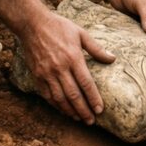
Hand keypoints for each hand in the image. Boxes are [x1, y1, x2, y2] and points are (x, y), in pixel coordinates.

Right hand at [19, 10, 115, 124]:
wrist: (33, 24)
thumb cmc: (59, 26)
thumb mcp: (80, 33)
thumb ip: (96, 48)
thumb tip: (113, 59)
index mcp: (73, 57)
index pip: (86, 83)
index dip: (93, 98)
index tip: (100, 110)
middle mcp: (60, 67)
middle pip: (74, 95)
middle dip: (83, 110)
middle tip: (91, 121)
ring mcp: (47, 73)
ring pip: (60, 98)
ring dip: (70, 111)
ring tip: (79, 118)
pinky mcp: (37, 75)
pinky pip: (47, 95)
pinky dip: (56, 105)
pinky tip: (63, 110)